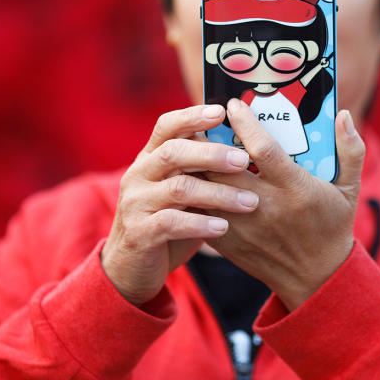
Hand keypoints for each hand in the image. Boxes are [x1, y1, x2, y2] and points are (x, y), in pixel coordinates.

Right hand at [101, 104, 259, 306]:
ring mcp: (136, 204)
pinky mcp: (139, 233)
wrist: (130, 267)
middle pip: (173, 153)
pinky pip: (172, 223)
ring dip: (218, 194)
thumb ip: (198, 170)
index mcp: (149, 159)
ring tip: (249, 202)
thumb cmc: (167, 222)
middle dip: (212, 154)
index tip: (221, 111)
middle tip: (244, 161)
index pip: (166, 126)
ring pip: (179, 189)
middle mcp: (138, 175)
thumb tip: (243, 148)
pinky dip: (201, 223)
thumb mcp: (180, 191)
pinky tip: (223, 226)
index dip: (192, 116)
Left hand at [205, 98, 365, 310]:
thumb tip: (343, 114)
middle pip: (225, 167)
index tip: (234, 104)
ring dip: (197, 163)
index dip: (245, 124)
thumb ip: (351, 150)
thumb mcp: (349, 189)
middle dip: (210, 139)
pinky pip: (202, 210)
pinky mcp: (227, 241)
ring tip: (192, 141)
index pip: (262, 150)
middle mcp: (266, 207)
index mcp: (295, 189)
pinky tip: (191, 173)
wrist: (316, 278)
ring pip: (207, 188)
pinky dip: (194, 190)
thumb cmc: (332, 226)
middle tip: (203, 118)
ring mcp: (243, 226)